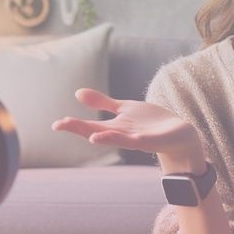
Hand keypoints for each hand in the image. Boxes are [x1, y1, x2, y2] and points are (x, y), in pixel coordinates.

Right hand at [52, 88, 202, 167]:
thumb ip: (102, 102)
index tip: (55, 124)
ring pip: (116, 138)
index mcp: (113, 127)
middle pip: (97, 131)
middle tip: (59, 125)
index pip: (88, 126)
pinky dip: (127, 138)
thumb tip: (77, 93)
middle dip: (79, 129)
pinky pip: (137, 140)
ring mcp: (134, 138)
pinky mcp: (150, 140)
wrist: (178, 133)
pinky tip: (121, 135)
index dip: (72, 125)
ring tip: (89, 136)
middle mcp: (120, 134)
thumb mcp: (123, 108)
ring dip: (104, 137)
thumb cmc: (149, 123)